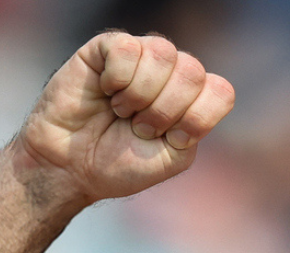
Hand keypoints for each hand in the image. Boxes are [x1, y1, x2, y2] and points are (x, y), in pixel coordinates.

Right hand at [14, 31, 234, 211]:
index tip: (170, 139)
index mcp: (192, 99)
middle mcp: (171, 72)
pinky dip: (116, 79)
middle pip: (193, 72)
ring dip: (140, 95)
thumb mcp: (171, 158)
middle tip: (138, 127)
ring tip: (121, 111)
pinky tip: (105, 91)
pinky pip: (127, 48)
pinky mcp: (107, 47)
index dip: (196, 120)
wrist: (69, 168)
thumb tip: (198, 85)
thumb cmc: (118, 164)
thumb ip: (196, 126)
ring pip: (163, 52)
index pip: (220, 92)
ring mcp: (141, 56)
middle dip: (164, 111)